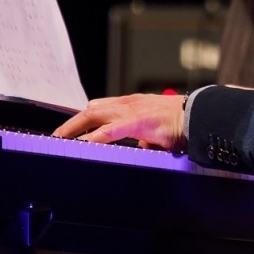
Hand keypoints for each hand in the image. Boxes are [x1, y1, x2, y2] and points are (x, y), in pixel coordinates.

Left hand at [54, 93, 186, 150]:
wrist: (199, 116)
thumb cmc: (181, 123)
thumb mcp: (157, 131)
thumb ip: (146, 138)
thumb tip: (142, 148)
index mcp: (131, 105)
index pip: (100, 108)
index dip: (83, 119)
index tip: (68, 131)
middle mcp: (128, 104)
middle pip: (91, 110)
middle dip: (71, 124)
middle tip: (55, 137)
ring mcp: (132, 111)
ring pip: (95, 116)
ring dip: (75, 128)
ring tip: (60, 140)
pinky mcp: (138, 122)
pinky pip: (112, 130)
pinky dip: (96, 137)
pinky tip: (85, 144)